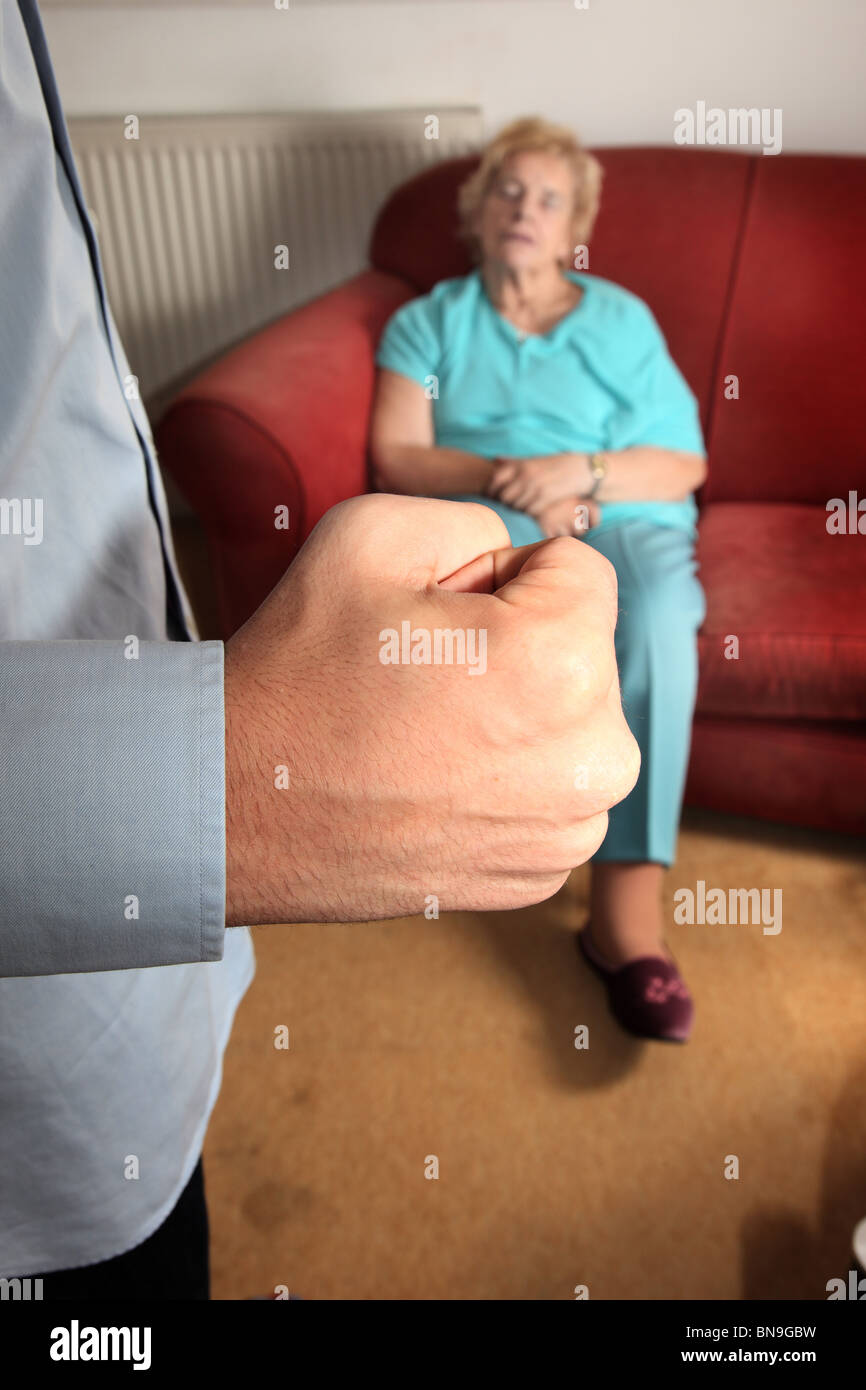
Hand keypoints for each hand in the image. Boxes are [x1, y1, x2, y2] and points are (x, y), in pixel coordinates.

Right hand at [224, 494, 638, 924]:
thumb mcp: (374, 533)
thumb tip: (527, 567)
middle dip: (519, 646)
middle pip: (584, 651)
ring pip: (574, 724)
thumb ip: (482, 522)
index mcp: (564, 661)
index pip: (580, 573)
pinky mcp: (544, 875)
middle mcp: (596, 756)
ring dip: (520, 716)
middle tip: (423, 677)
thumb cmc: (301, 670)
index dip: (502, 577)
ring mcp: (572, 829)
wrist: (237, 804)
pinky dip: (507, 780)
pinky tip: (434, 784)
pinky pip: (552, 791)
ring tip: (427, 731)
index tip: (437, 618)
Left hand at [487, 453, 588, 512]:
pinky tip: (533, 515)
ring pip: (516, 506)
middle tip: (508, 508)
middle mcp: (527, 474)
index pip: (496, 478)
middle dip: (504, 504)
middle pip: (504, 496)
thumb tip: (495, 459)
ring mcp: (536, 486)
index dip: (492, 490)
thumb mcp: (536, 460)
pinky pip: (529, 512)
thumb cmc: (559, 465)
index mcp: (523, 464)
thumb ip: (515, 461)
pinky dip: (529, 515)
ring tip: (521, 512)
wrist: (585, 470)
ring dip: (517, 512)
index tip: (493, 497)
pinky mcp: (547, 497)